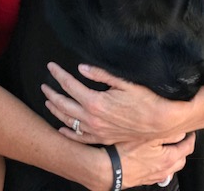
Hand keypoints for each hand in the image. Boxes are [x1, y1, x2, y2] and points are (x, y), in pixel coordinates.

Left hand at [42, 62, 188, 144]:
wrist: (159, 122)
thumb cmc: (144, 99)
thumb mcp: (123, 82)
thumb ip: (100, 74)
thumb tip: (81, 68)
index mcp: (95, 101)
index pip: (69, 85)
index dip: (58, 74)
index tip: (51, 66)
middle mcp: (92, 118)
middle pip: (64, 104)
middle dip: (52, 93)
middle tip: (44, 85)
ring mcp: (96, 131)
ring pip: (68, 122)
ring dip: (56, 111)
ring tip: (48, 102)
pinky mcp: (102, 138)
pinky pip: (80, 138)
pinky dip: (68, 133)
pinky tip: (61, 129)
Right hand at [109, 133, 195, 188]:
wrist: (110, 169)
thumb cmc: (126, 152)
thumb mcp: (148, 136)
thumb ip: (167, 133)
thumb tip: (181, 130)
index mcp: (169, 158)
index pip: (188, 147)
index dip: (191, 137)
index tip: (190, 130)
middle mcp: (165, 170)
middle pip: (182, 158)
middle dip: (184, 147)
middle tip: (181, 137)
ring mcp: (156, 176)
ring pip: (172, 167)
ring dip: (174, 156)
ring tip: (169, 145)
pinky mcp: (147, 179)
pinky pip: (162, 171)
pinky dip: (163, 163)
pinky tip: (156, 156)